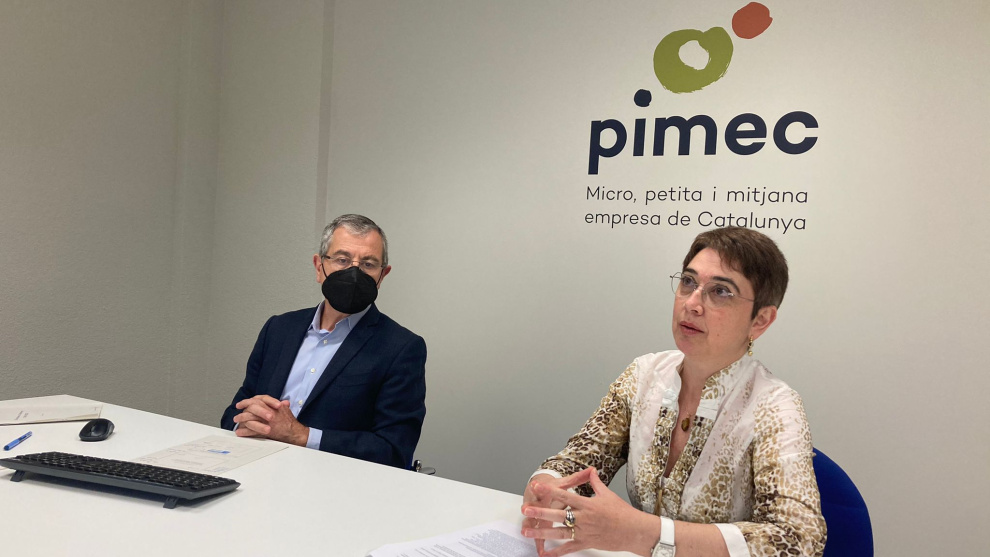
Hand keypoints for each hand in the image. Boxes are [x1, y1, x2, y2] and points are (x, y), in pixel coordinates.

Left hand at [232, 395, 308, 445]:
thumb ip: (280, 405)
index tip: (240, 404)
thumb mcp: (285, 410)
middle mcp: (269, 412)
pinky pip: (252, 431)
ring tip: (236, 422)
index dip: (248, 401)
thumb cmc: (290, 421)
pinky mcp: (265, 431)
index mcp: (273, 406)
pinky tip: (239, 432)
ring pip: (250, 419)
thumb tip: (281, 402)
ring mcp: (266, 422)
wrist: (294, 432)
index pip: (258, 400)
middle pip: (252, 409)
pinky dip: (244, 432)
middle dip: (243, 412)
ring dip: (242, 421)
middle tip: (237, 416)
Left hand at [521, 467, 661, 556]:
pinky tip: (544, 554)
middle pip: (558, 515)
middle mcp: (584, 518)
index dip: (549, 490)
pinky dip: (556, 553)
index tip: (536, 486)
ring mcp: (584, 532)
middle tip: (525, 510)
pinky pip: (568, 549)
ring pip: (559, 533)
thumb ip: (595, 483)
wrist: (634, 531)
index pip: (565, 495)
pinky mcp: (586, 544)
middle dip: (540, 512)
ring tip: (527, 532)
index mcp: (587, 504)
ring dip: (542, 532)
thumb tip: (591, 470)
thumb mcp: (607, 494)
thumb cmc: (622, 512)